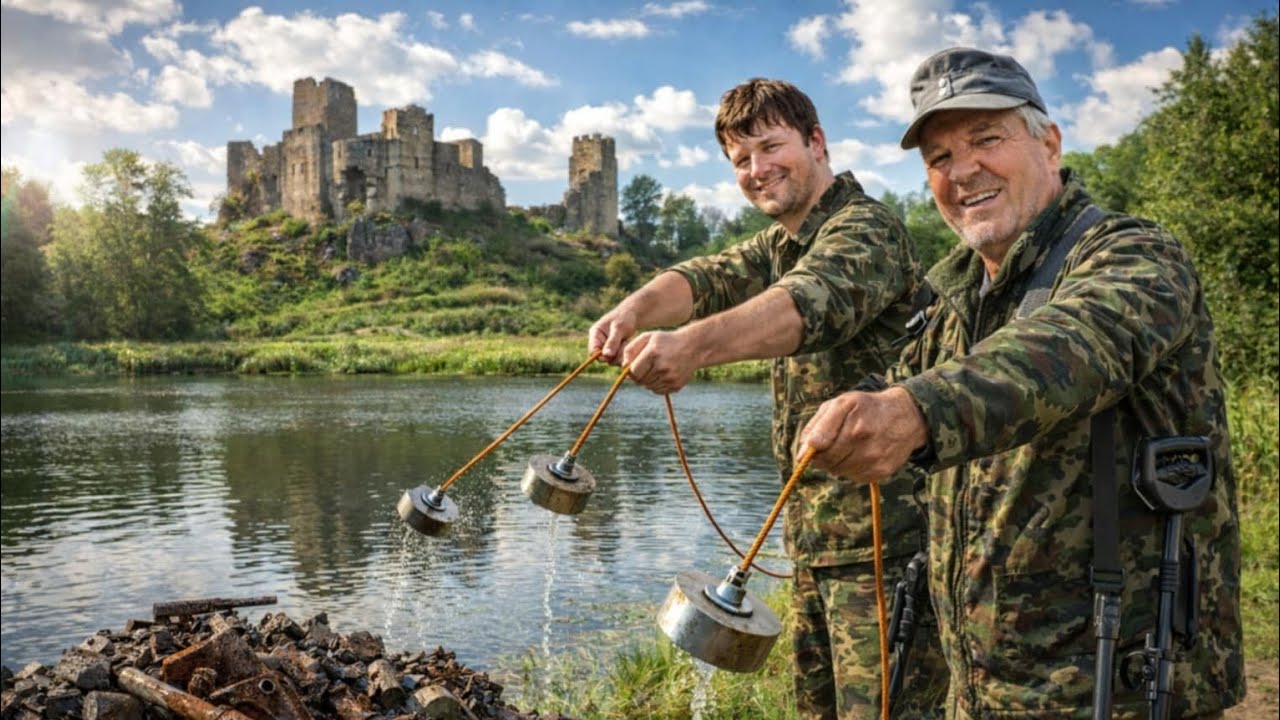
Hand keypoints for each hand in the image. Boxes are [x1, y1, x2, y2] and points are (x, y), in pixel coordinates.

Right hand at [588, 308, 636, 364]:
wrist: (634, 314)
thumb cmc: (625, 317)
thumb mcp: (619, 328)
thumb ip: (612, 342)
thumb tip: (606, 355)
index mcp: (595, 333)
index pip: (592, 351)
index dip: (600, 356)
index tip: (612, 356)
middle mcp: (599, 341)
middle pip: (601, 357)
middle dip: (612, 356)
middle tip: (623, 349)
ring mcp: (607, 346)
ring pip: (610, 358)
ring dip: (619, 355)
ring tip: (626, 343)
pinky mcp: (614, 349)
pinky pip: (617, 357)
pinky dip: (623, 354)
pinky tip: (627, 344)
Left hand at [620, 330, 701, 394]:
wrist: (693, 347)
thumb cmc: (665, 341)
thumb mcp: (647, 338)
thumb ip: (631, 349)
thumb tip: (623, 366)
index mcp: (653, 353)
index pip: (633, 372)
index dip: (631, 370)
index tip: (635, 365)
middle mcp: (662, 367)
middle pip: (640, 380)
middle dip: (639, 375)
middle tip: (646, 366)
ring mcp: (670, 378)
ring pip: (648, 386)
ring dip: (647, 380)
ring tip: (655, 368)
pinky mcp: (676, 386)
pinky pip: (658, 391)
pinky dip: (656, 384)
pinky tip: (662, 374)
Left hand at [798, 387, 927, 483]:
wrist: (907, 416)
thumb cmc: (867, 408)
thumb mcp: (842, 403)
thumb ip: (818, 425)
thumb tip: (801, 453)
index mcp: (850, 421)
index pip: (817, 446)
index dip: (809, 450)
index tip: (810, 449)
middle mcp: (863, 441)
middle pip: (826, 461)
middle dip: (823, 456)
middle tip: (831, 444)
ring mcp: (873, 459)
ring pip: (838, 472)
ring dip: (837, 463)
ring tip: (848, 447)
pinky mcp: (881, 472)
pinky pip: (854, 478)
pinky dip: (851, 469)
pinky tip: (860, 455)